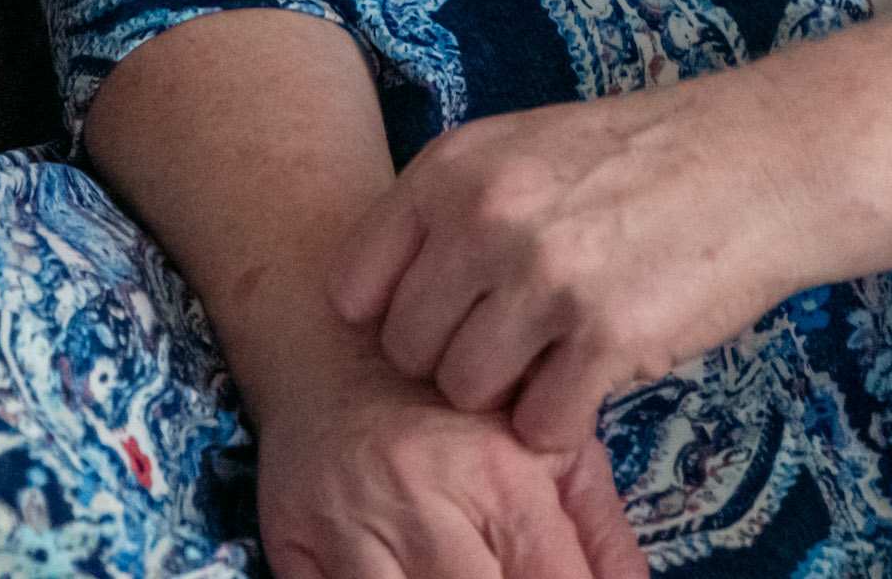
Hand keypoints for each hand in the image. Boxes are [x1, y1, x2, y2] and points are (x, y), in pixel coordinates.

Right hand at [251, 319, 647, 578]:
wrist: (335, 337)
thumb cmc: (454, 400)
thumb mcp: (546, 443)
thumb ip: (598, 528)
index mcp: (502, 483)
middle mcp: (425, 507)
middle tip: (503, 570)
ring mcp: (352, 529)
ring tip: (460, 569)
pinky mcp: (293, 542)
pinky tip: (406, 574)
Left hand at [325, 82, 801, 455]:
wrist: (756, 161)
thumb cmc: (636, 159)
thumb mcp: (520, 148)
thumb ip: (447, 212)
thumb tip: (375, 303)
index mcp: (453, 168)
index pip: (354, 283)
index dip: (390, 316)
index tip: (434, 321)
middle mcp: (486, 218)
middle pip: (407, 349)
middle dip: (451, 358)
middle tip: (509, 340)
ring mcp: (545, 280)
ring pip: (466, 392)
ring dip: (507, 391)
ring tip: (555, 353)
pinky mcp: (606, 338)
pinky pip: (540, 425)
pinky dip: (563, 418)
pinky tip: (592, 376)